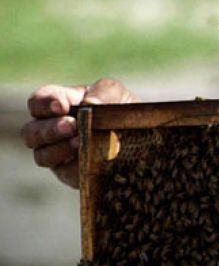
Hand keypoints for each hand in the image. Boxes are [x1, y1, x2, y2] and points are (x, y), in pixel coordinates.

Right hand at [21, 78, 139, 188]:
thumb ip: (104, 92)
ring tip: (81, 142)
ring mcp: (58, 154)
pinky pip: (66, 173)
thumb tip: (90, 103)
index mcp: (59, 104)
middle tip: (72, 127)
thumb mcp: (117, 94)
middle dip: (49, 129)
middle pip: (30, 132)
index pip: (37, 102)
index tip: (61, 106)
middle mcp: (51, 130)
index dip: (44, 104)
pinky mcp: (71, 174)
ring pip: (41, 156)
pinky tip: (91, 158)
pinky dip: (77, 165)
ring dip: (59, 149)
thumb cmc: (122, 109)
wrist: (141, 137)